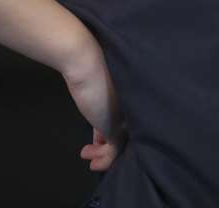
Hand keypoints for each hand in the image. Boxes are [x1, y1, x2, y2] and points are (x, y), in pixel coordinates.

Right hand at [62, 41, 122, 172]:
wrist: (86, 61)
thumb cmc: (89, 64)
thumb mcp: (97, 83)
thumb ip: (101, 96)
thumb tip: (95, 108)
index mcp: (130, 93)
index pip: (124, 116)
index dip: (110, 127)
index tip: (97, 136)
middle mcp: (132, 106)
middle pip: (125, 130)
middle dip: (107, 142)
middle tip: (91, 148)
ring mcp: (126, 117)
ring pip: (120, 143)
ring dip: (102, 153)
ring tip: (87, 154)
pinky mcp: (116, 128)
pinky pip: (113, 151)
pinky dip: (103, 159)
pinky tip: (88, 157)